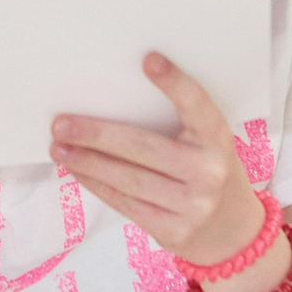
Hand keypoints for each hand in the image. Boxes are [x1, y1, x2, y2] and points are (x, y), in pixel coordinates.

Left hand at [50, 52, 267, 270]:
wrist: (233, 232)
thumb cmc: (206, 171)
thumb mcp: (205, 144)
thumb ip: (174, 124)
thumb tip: (109, 101)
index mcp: (218, 139)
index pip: (197, 105)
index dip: (175, 83)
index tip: (149, 59)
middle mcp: (208, 171)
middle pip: (143, 147)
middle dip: (97, 135)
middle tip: (61, 123)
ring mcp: (192, 205)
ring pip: (127, 179)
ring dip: (86, 162)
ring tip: (58, 147)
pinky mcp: (173, 231)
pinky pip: (125, 203)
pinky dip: (95, 184)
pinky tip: (76, 171)